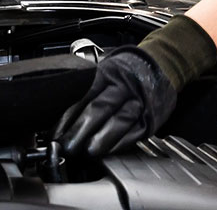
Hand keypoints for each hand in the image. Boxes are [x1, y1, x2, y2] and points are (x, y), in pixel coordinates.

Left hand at [55, 15, 215, 158]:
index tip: (56, 132)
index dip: (69, 116)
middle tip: (67, 146)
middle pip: (99, 109)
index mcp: (108, 73)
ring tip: (86, 151)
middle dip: (80, 131)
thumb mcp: (104, 70)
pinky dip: (120, 143)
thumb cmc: (126, 71)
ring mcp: (140, 101)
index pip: (84, 95)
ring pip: (118, 122)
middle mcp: (124, 86)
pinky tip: (107, 150)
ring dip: (100, 140)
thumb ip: (85, 89)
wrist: (160, 64)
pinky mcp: (151, 117)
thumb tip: (60, 114)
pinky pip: (134, 133)